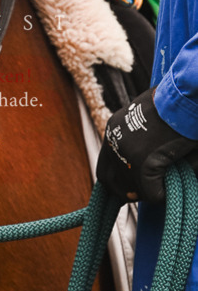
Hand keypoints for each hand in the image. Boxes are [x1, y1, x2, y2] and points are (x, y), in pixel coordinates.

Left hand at [96, 88, 197, 203]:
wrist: (185, 95)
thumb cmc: (175, 103)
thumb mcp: (150, 120)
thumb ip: (145, 143)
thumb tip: (154, 170)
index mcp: (114, 129)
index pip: (106, 165)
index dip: (121, 179)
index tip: (134, 186)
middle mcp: (114, 141)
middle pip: (108, 180)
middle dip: (127, 190)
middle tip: (144, 193)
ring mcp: (127, 153)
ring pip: (130, 190)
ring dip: (146, 192)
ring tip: (162, 187)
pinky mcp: (144, 163)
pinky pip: (152, 193)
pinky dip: (163, 195)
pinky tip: (172, 186)